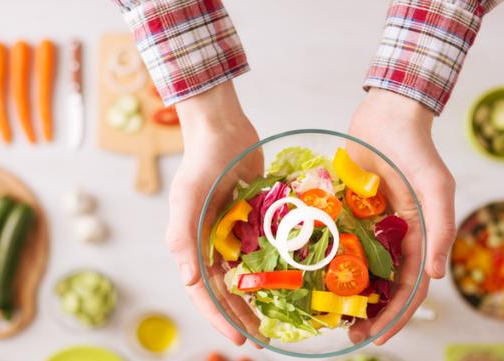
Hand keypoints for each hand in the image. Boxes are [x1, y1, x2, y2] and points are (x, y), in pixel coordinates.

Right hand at [168, 81, 261, 344]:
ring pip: (245, 274)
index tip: (240, 339)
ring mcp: (233, 233)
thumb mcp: (187, 198)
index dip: (219, 317)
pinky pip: (262, 250)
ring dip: (258, 297)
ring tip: (275, 320)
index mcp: (192, 243)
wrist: (224, 129)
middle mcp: (211, 243)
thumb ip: (182, 238)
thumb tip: (188, 281)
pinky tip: (290, 281)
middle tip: (261, 340)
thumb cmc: (201, 161)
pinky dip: (272, 268)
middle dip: (240, 315)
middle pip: (224, 289)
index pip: (203, 290)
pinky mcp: (252, 220)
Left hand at [346, 88, 455, 343]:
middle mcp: (391, 237)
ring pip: (357, 267)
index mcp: (417, 237)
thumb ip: (441, 227)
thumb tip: (439, 275)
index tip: (377, 337)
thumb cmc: (415, 149)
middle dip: (369, 311)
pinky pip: (335, 238)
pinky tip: (308, 272)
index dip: (397, 314)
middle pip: (382, 284)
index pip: (410, 286)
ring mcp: (367, 225)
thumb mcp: (435, 186)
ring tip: (326, 313)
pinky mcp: (345, 209)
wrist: (385, 115)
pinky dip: (326, 258)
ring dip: (345, 291)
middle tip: (346, 332)